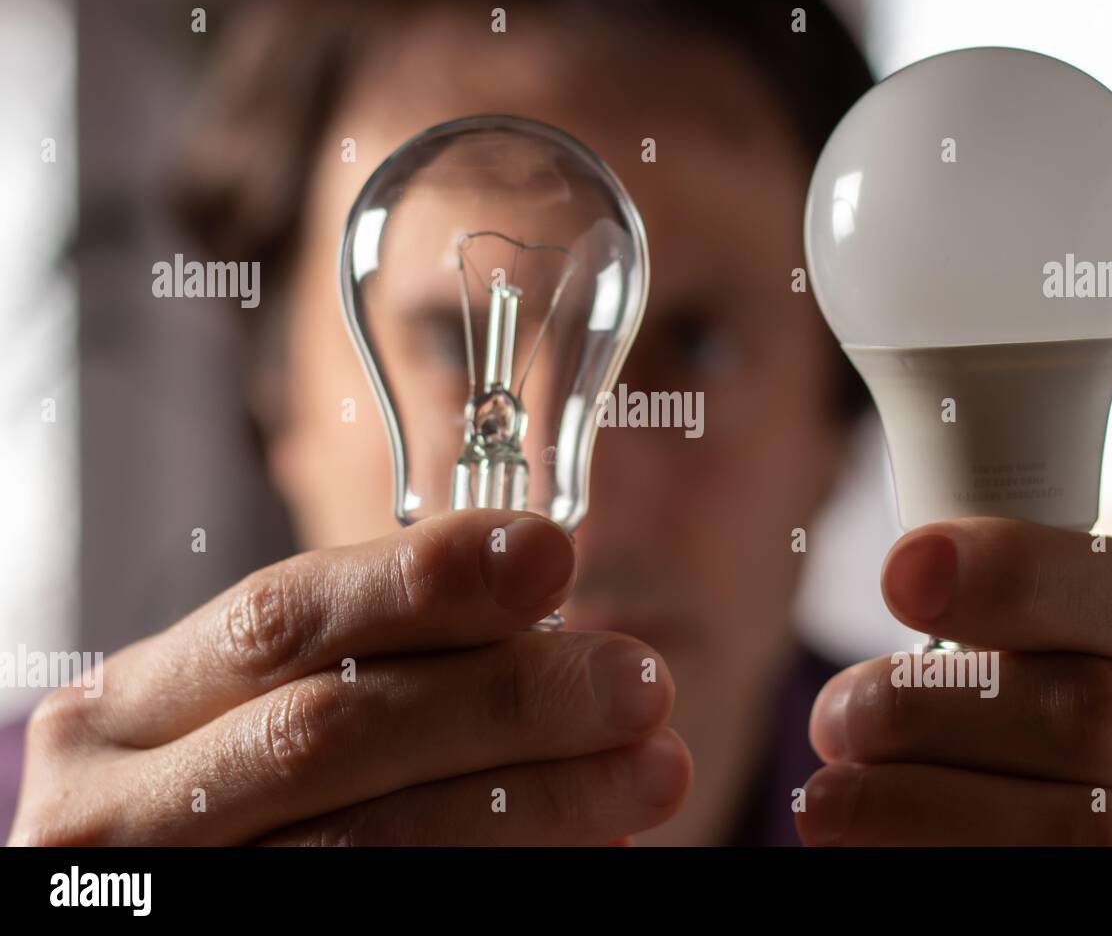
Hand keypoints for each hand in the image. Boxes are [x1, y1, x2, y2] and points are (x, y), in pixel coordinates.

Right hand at [7, 510, 689, 844]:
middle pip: (331, 732)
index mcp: (123, 710)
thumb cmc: (220, 791)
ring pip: (369, 846)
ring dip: (533, 802)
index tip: (550, 552)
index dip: (419, 581)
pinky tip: (587, 845)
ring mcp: (176, 896)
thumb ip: (362, 659)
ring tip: (651, 769)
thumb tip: (541, 602)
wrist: (154, 902)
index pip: (279, 621)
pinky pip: (387, 908)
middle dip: (504, 700)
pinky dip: (503, 871)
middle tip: (637, 681)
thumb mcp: (250, 711)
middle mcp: (119, 808)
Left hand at [798, 518, 1111, 844]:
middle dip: (938, 706)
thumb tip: (912, 575)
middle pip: (1104, 718)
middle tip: (841, 715)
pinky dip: (943, 869)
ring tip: (829, 801)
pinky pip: (1059, 904)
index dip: (1023, 575)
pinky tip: (876, 855)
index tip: (902, 571)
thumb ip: (1049, 622)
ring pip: (1087, 832)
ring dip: (923, 806)